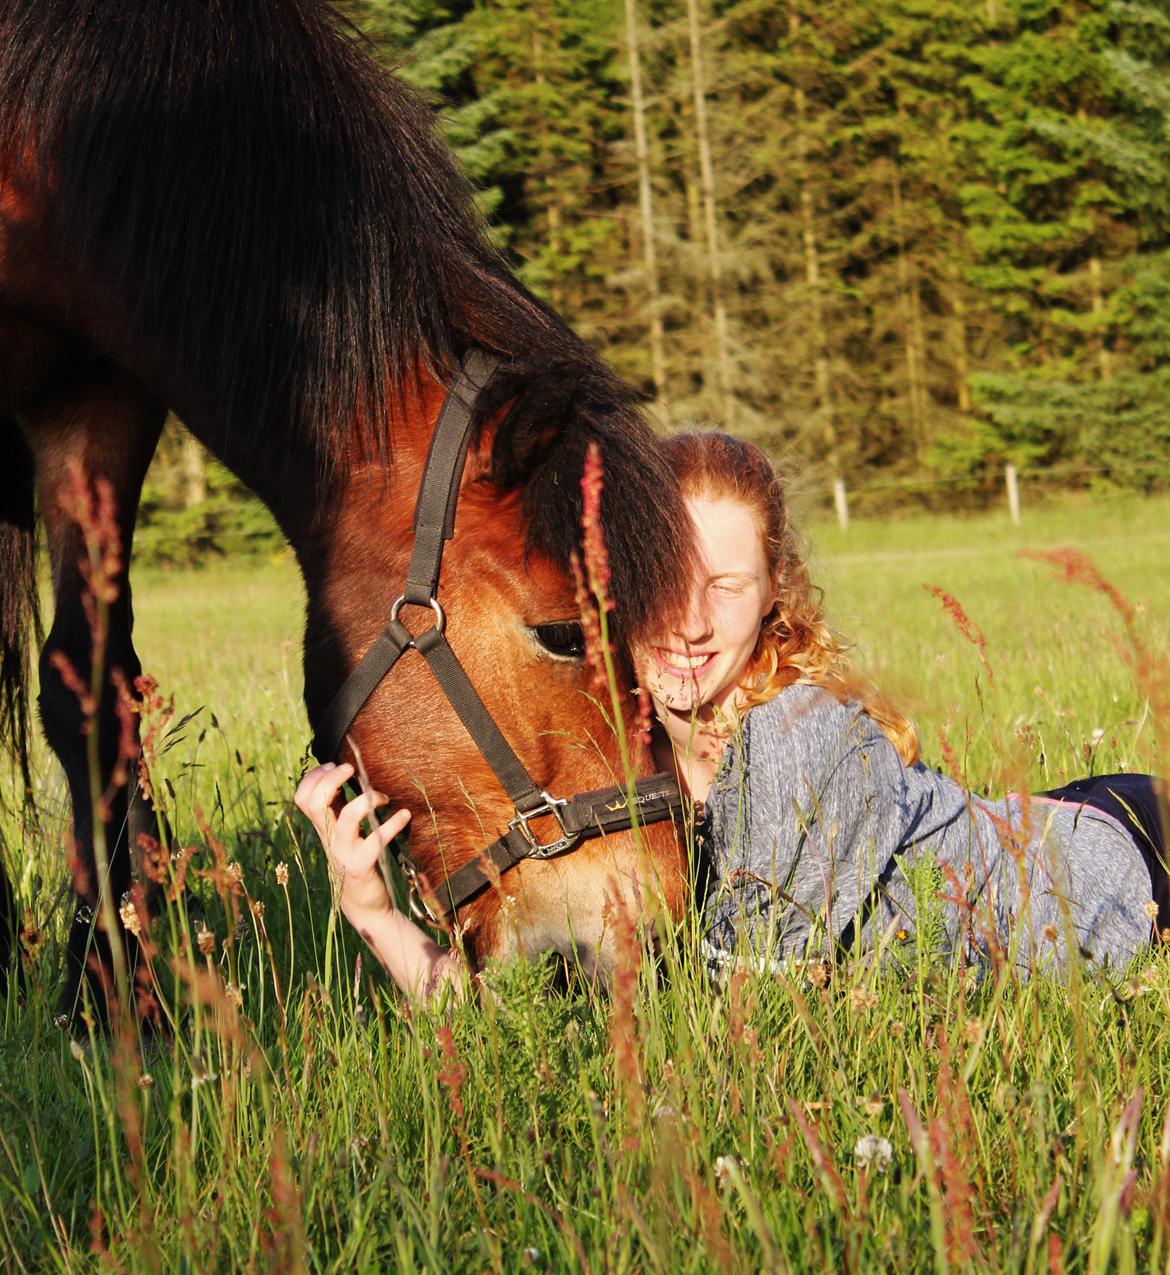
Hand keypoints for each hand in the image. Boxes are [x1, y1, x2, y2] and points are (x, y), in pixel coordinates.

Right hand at [294, 762, 410, 917]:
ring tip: (383, 797)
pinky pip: (375, 842)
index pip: (303, 797)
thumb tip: (342, 772)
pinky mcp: (361, 867)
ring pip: (347, 817)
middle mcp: (328, 837)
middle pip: (314, 802)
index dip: (315, 777)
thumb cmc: (355, 858)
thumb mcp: (343, 830)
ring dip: (367, 799)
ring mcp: (343, 852)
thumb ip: (338, 805)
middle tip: (351, 769)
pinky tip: (404, 816)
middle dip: (331, 779)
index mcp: (322, 826)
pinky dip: (392, 825)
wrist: (363, 903)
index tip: (335, 767)